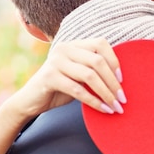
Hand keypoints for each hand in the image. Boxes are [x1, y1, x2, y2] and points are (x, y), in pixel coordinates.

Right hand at [7, 38, 125, 118]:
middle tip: (122, 98)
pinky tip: (103, 110)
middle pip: (97, 61)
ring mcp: (55, 61)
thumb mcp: (79, 76)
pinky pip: (78, 90)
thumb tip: (121, 79)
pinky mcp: (49, 77)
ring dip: (106, 93)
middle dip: (113, 82)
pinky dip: (94, 101)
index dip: (114, 61)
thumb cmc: (59, 88)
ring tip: (115, 106)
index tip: (122, 80)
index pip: (100, 44)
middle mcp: (64, 48)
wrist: (30, 101)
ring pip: (90, 76)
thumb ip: (94, 71)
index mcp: (73, 44)